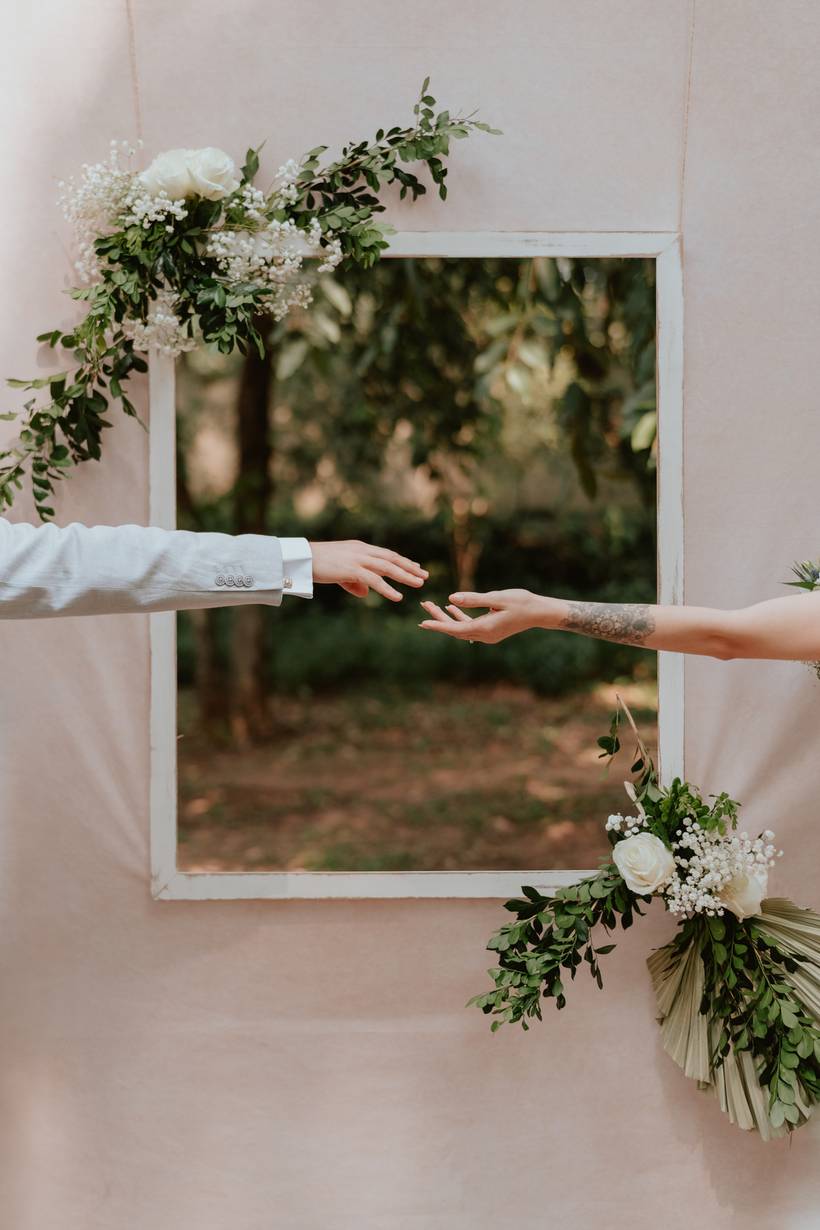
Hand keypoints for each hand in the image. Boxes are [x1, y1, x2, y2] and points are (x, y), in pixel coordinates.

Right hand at [309, 540, 427, 600]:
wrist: (301, 558)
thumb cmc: (316, 564)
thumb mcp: (338, 573)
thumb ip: (354, 582)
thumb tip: (365, 593)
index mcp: (359, 548)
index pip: (386, 553)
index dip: (402, 560)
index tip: (416, 566)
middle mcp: (362, 551)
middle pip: (391, 558)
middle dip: (409, 567)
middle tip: (424, 575)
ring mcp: (357, 559)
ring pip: (387, 567)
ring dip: (405, 575)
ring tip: (419, 584)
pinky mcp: (351, 569)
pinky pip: (374, 580)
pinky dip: (387, 589)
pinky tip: (397, 597)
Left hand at [419, 589, 554, 642]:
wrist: (540, 612)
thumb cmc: (522, 602)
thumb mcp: (497, 597)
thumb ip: (474, 599)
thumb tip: (451, 599)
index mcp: (485, 628)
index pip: (455, 628)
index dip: (438, 625)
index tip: (423, 622)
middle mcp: (484, 635)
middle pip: (455, 629)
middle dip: (438, 618)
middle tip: (424, 604)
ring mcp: (487, 635)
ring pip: (460, 627)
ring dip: (446, 617)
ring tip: (431, 605)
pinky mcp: (490, 630)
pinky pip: (469, 626)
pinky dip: (459, 617)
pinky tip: (450, 608)